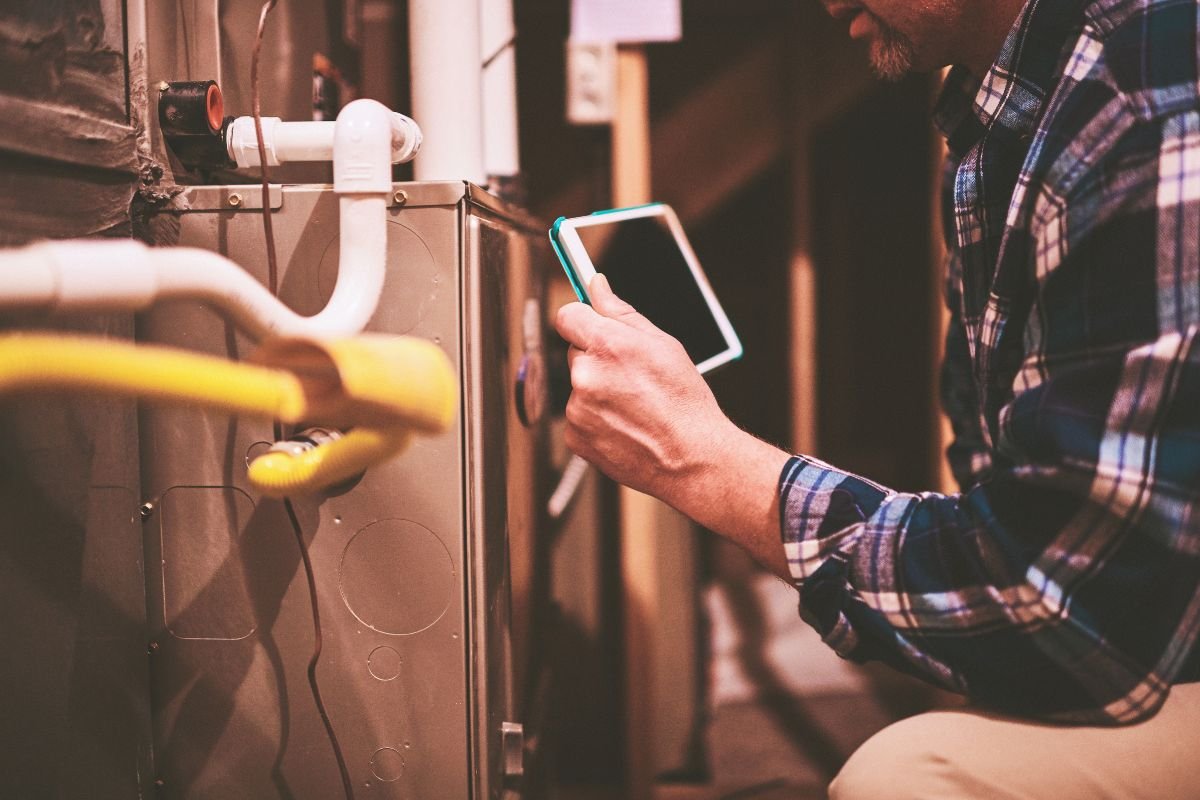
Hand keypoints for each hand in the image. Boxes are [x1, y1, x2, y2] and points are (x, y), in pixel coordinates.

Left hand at [554, 273, 737, 502]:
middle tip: (632, 376)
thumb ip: (621, 312)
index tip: (591, 325)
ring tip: (635, 406)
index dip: (582, 319)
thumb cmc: (684, 402)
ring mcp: (577, 409)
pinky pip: (579, 417)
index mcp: (607, 345)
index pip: (568, 316)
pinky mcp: (575, 436)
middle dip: (598, 359)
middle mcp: (586, 375)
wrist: (691, 458)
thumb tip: (597, 286)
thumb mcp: (663, 345)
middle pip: (576, 352)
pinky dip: (596, 419)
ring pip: (579, 387)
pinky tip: (626, 424)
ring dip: (598, 391)